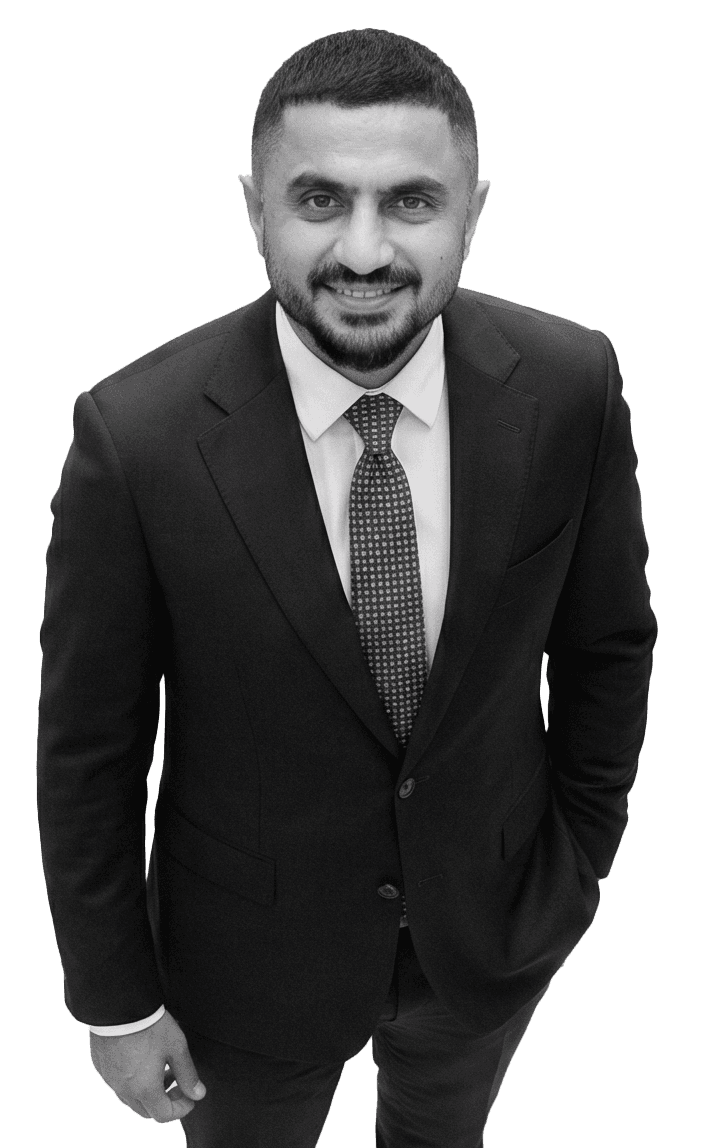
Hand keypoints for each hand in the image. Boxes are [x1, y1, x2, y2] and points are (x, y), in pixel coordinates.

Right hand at [89, 1010, 205, 1121]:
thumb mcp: (176, 1047)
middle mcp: (124, 1090)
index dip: (182, 1108)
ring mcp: (109, 1079)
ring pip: (131, 1098)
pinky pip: (117, 1083)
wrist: (118, 1005)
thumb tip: (197, 1093)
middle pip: (147, 1110)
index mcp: (144, 1089)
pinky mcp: (100, 1067)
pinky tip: (141, 1060)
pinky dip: (132, 1081)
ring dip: (149, 1091)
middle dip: (166, 1101)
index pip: (164, 1115)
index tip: (190, 1095)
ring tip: (160, 1068)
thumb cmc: (149, 1024)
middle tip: (177, 1081)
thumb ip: (188, 1074)